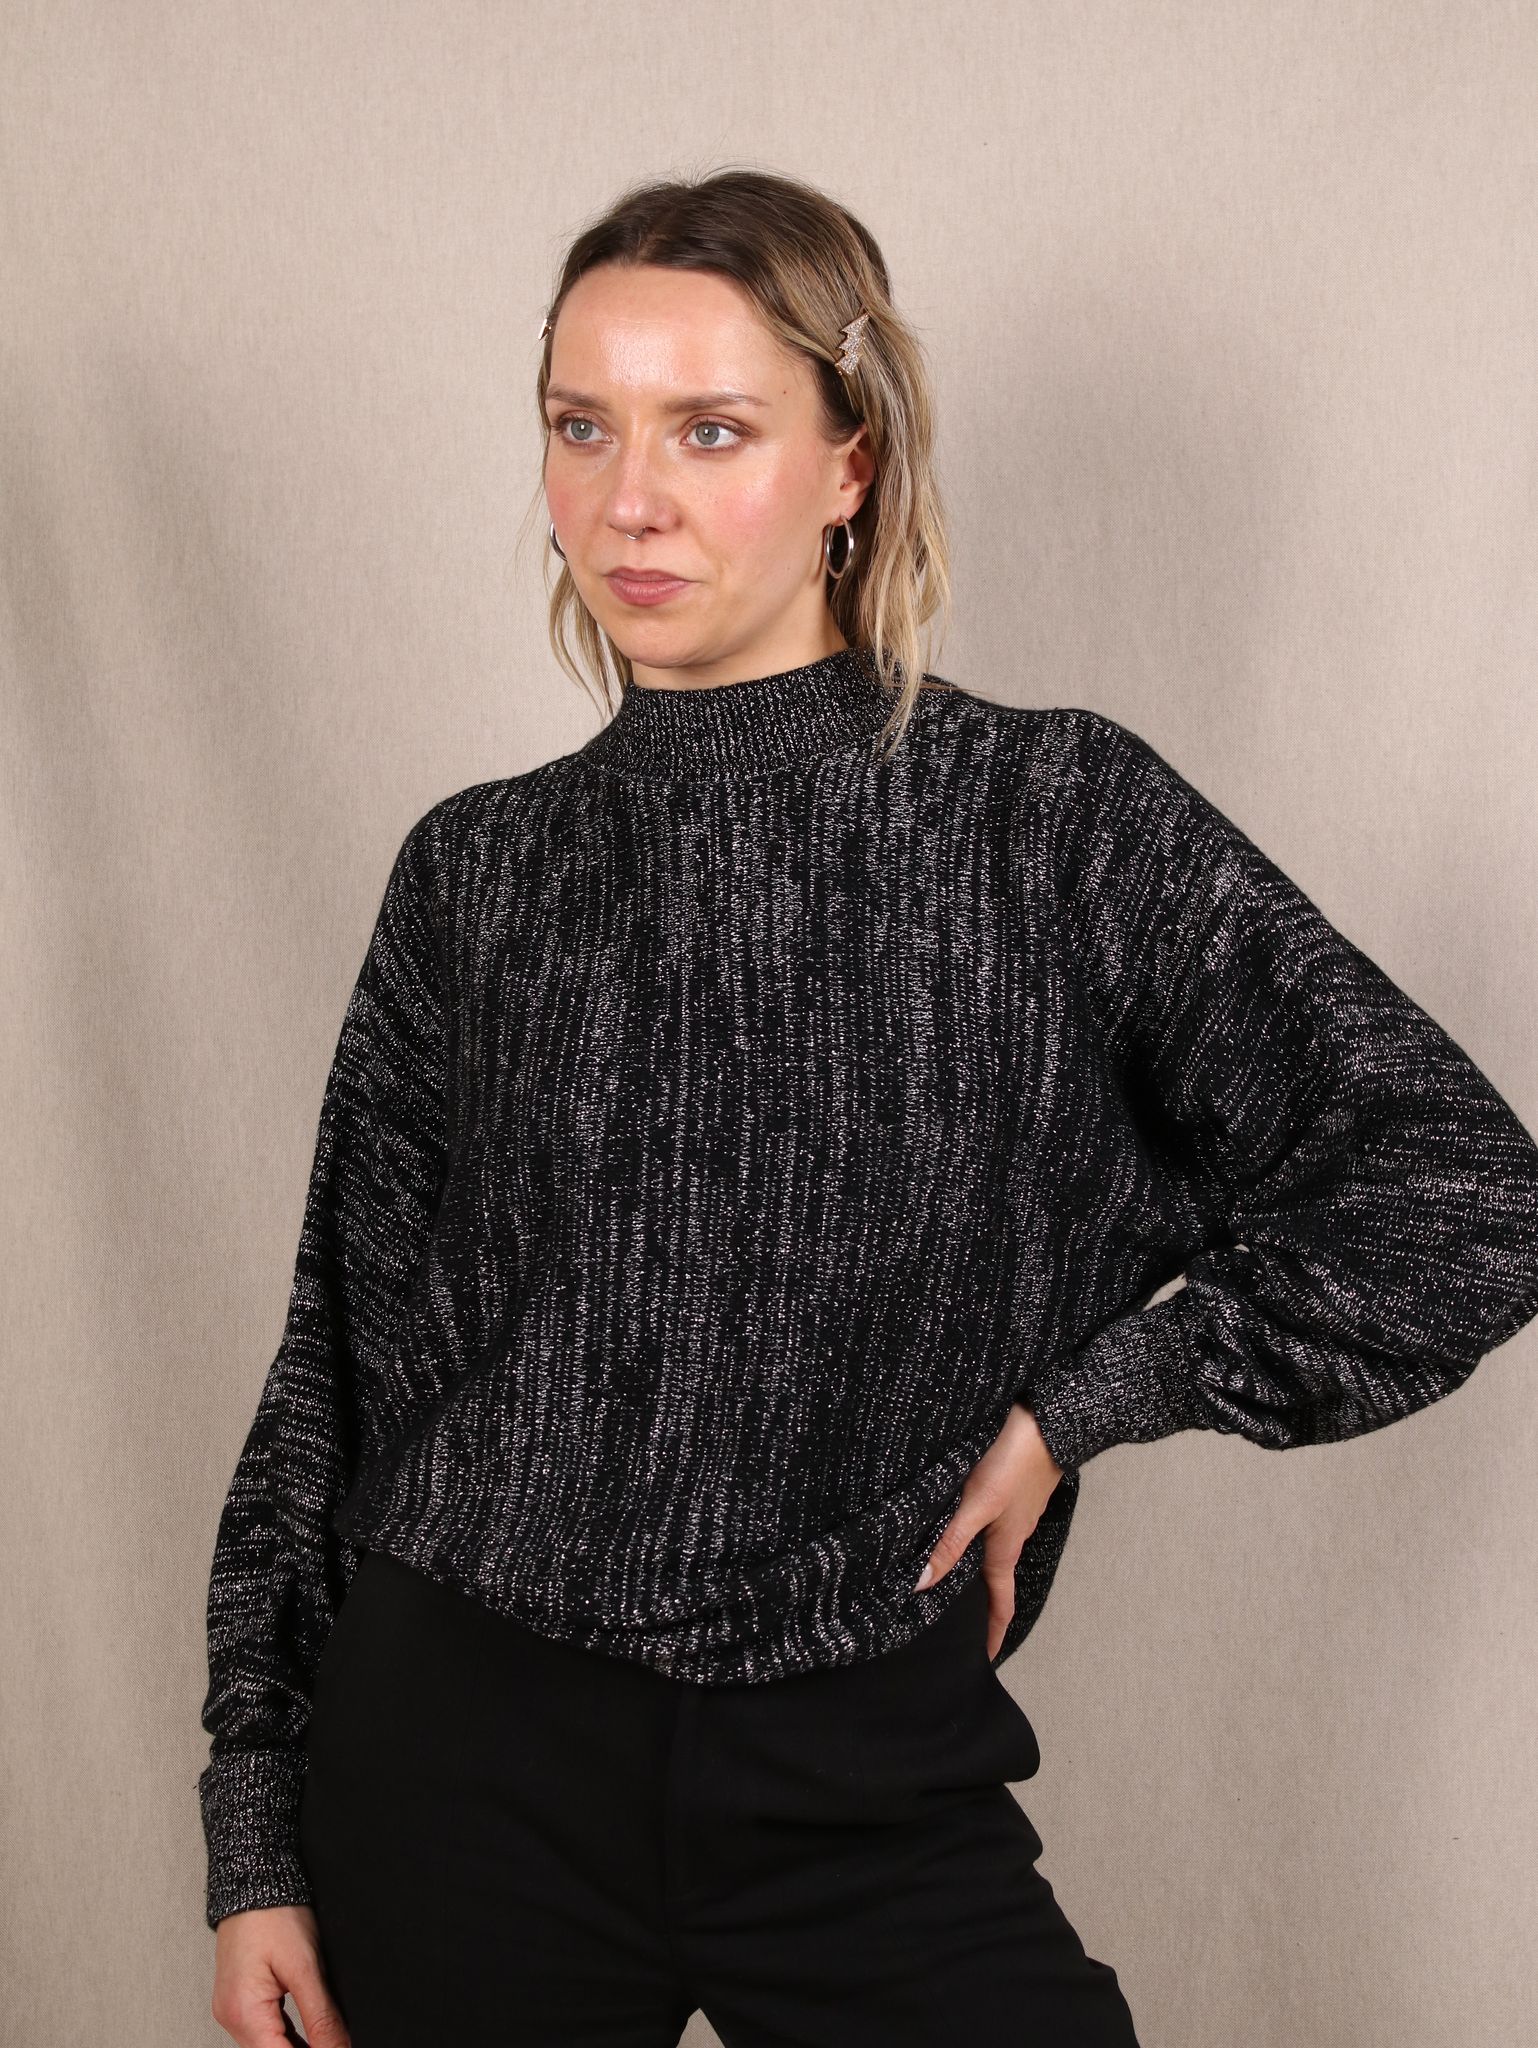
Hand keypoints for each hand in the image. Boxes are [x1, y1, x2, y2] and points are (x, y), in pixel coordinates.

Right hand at [211, 1903, 350, 2045]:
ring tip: (326, 2040)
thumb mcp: (306, 1966)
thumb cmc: (274, 1913)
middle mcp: (231, 2016)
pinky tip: (307, 2037)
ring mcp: (232, 2009)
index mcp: (244, 2012)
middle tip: (335, 2043)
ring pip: (267, 2045)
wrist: (254, 1880)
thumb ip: (321, 2015)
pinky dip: (284, 2036)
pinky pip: (262, 2030)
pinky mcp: (238, 1999)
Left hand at [913, 1402, 1063, 1659]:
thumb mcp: (976, 1505)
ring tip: (957, 1577)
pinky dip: (978, 1533)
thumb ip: (949, 1542)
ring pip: (993, 1546)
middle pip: (995, 1576)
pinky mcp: (1012, 1487)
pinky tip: (963, 1523)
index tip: (988, 1657)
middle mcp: (1013, 1532)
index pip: (1000, 1600)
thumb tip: (921, 1583)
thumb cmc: (1014, 1461)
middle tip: (963, 1622)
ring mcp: (1015, 1509)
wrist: (1050, 1418)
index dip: (993, 1631)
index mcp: (1006, 1545)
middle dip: (982, 1601)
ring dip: (978, 1565)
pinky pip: (993, 1521)